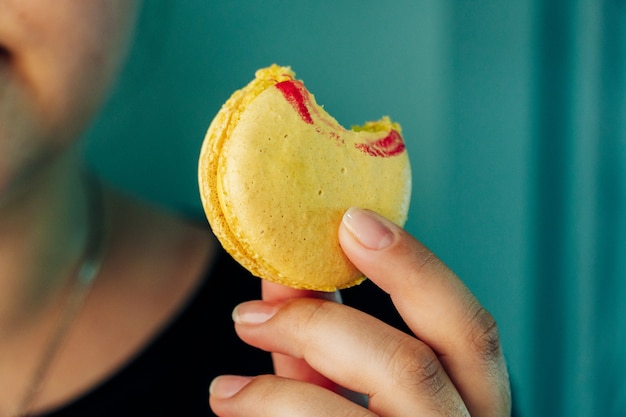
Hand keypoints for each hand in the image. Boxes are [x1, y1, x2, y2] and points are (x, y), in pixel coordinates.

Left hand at [209, 207, 510, 415]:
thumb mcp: (358, 387)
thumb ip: (328, 339)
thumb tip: (279, 275)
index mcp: (479, 401)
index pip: (469, 328)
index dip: (416, 268)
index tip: (351, 221)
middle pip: (410, 366)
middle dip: (324, 323)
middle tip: (257, 301)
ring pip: (345, 416)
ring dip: (276, 387)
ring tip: (224, 385)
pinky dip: (267, 414)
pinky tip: (235, 404)